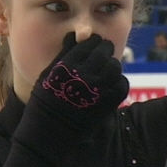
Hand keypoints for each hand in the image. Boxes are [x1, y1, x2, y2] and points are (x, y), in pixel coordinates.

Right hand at [13, 32, 128, 163]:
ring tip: (107, 69)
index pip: (89, 43)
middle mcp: (85, 75)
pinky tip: (112, 83)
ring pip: (115, 67)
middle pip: (105, 52)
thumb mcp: (48, 73)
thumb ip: (64, 53)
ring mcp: (98, 90)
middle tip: (103, 53)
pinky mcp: (107, 103)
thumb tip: (74, 35)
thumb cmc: (44, 100)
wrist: (48, 131)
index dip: (93, 42)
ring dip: (112, 65)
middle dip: (104, 50)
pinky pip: (122, 85)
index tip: (93, 44)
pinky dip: (119, 81)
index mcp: (68, 65)